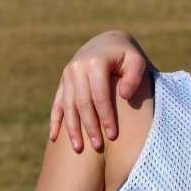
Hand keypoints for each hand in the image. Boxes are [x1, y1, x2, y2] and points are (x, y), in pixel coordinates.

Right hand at [49, 31, 148, 151]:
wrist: (108, 42)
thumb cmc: (127, 55)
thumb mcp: (136, 60)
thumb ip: (134, 76)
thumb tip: (124, 95)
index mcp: (95, 62)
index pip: (99, 96)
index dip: (106, 117)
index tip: (113, 135)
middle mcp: (77, 68)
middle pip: (82, 103)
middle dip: (89, 127)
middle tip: (98, 147)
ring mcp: (67, 75)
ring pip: (67, 106)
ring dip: (71, 128)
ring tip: (78, 149)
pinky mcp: (63, 82)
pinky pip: (57, 103)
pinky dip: (55, 121)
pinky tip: (54, 138)